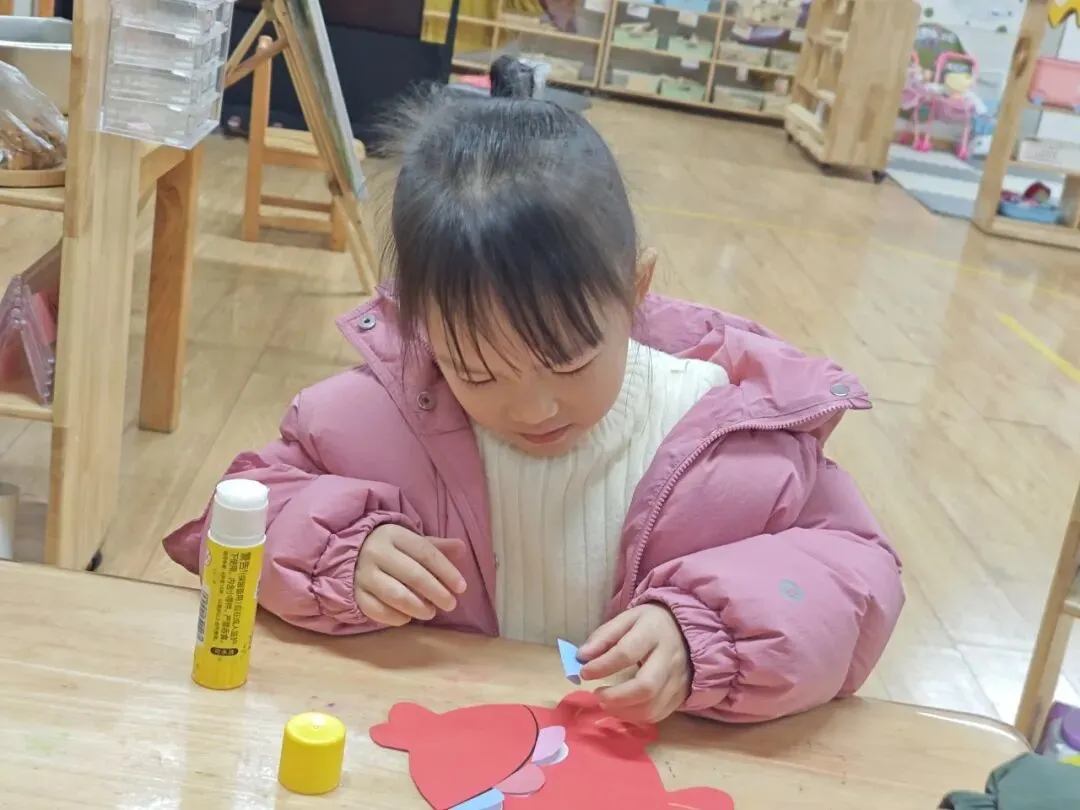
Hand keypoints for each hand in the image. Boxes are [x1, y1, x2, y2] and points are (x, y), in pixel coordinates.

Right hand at [355, 525, 467, 626]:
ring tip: (430, 613)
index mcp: (394, 535)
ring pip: (395, 595)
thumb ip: (436, 547)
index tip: (461, 587)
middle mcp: (377, 552)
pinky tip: (407, 618)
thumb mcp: (411, 541)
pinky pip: (376, 610)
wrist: (347, 552)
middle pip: (413, 575)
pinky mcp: (354, 593)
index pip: (426, 553)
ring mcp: (363, 574)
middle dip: (436, 592)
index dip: (447, 571)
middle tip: (450, 604)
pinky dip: (395, 617)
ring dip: (417, 608)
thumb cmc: (389, 548)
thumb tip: (461, 548)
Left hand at [577, 604, 690, 723]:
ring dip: (624, 711)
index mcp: (653, 632)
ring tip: (606, 703)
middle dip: (616, 697)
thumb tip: (581, 656)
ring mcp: (678, 679)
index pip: (626, 653)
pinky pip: (659, 714)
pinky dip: (636, 717)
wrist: (686, 631)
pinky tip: (623, 708)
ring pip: (653, 706)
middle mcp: (669, 657)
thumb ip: (604, 637)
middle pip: (646, 686)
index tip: (584, 672)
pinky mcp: (681, 695)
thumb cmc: (650, 625)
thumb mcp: (627, 619)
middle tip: (597, 695)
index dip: (602, 666)